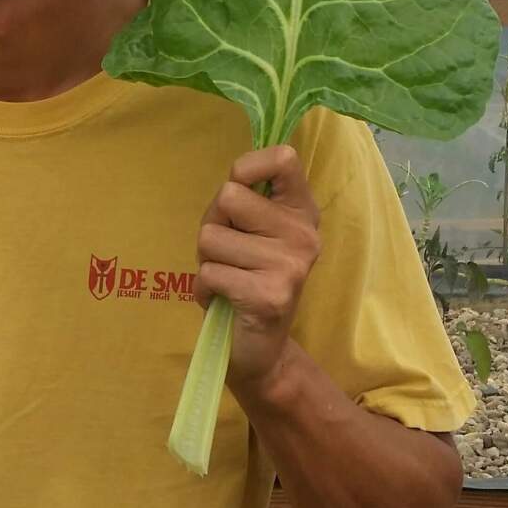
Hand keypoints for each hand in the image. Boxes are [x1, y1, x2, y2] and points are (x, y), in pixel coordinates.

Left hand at [195, 145, 320, 391]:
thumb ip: (241, 200)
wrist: (261, 349)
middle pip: (229, 196)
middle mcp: (303, 234)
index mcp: (301, 210)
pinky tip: (225, 300)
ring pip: (211, 237)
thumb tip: (232, 181)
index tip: (238, 190)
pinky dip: (204, 288)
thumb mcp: (247, 230)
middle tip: (229, 252)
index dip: (247, 167)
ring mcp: (290, 265)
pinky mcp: (269, 296)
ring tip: (228, 277)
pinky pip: (209, 272)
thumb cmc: (245, 276)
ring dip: (207, 261)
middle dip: (214, 224)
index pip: (283, 158)